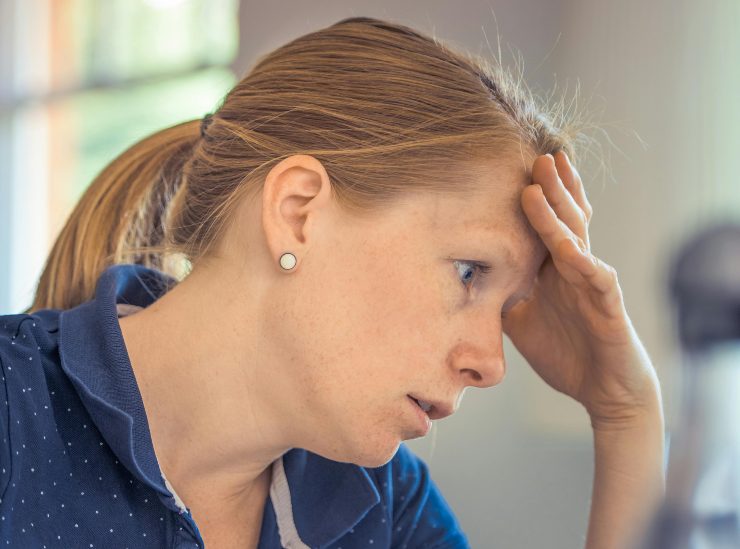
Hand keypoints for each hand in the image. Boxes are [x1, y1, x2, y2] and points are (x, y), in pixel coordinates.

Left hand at [502, 152, 660, 426]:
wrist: (603, 389)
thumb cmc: (565, 351)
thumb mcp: (520, 320)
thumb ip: (499, 295)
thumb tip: (462, 280)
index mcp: (555, 269)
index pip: (545, 224)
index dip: (536, 196)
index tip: (515, 167)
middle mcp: (575, 268)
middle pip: (563, 218)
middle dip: (550, 186)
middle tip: (535, 154)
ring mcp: (593, 283)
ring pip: (576, 238)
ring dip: (558, 210)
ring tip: (542, 181)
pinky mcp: (608, 305)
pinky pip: (596, 278)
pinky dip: (582, 261)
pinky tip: (567, 246)